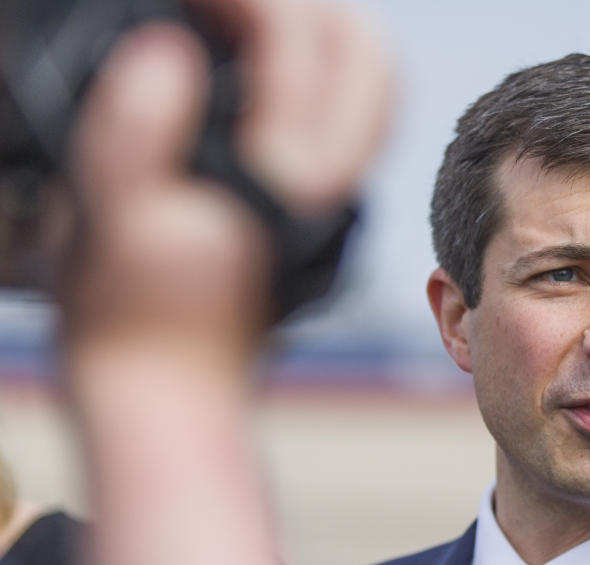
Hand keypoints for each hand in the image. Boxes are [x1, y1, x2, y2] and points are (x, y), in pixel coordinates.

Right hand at [59, 0, 392, 364]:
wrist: (166, 389)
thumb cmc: (130, 319)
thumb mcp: (111, 220)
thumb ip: (136, 131)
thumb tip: (168, 52)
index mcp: (282, 181)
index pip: (296, 43)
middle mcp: (326, 187)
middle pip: (364, 54)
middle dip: (306, 5)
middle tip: (228, 1)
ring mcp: (328, 198)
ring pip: (366, 87)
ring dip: (318, 34)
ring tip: (239, 18)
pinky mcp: (313, 208)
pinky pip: (344, 121)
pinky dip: (315, 74)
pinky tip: (260, 69)